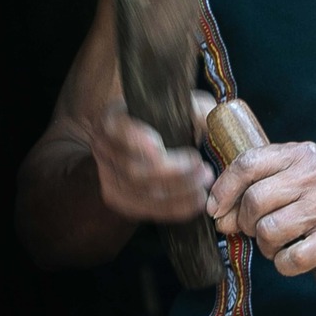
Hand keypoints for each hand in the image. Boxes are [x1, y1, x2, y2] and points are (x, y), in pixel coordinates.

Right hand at [87, 99, 209, 224]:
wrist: (142, 131)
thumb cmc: (162, 116)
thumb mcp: (179, 105)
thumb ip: (196, 111)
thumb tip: (212, 122)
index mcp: (113, 120)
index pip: (120, 131)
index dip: (137, 141)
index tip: (160, 148)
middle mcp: (103, 149)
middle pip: (134, 169)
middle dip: (174, 174)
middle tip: (204, 170)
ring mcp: (107, 176)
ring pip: (140, 194)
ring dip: (177, 194)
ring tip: (204, 187)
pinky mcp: (117, 197)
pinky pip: (143, 210)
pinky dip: (172, 209)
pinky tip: (194, 203)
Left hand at [208, 142, 315, 274]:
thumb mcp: (304, 168)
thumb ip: (264, 180)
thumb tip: (221, 212)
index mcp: (300, 155)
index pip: (248, 164)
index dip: (223, 189)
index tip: (217, 208)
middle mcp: (313, 177)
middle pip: (253, 201)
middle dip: (243, 221)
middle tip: (252, 228)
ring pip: (268, 231)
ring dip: (264, 244)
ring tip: (277, 242)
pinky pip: (289, 259)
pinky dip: (283, 263)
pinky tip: (293, 255)